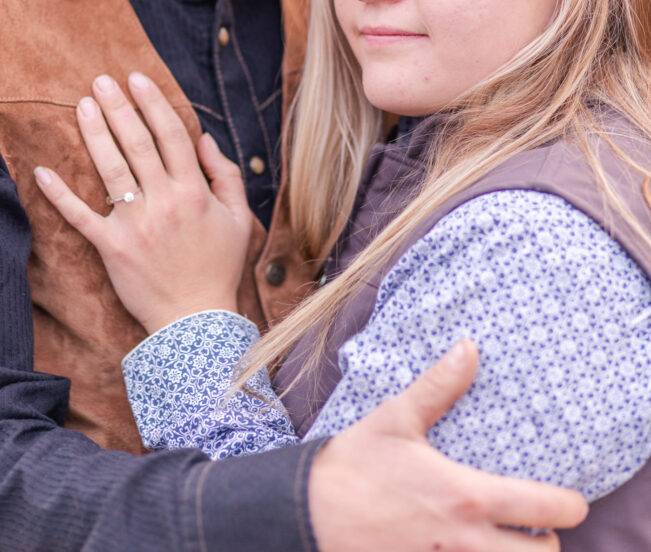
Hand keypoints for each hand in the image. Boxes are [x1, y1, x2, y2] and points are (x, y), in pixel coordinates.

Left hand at [34, 72, 252, 333]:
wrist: (196, 319)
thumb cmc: (219, 266)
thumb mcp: (239, 218)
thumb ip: (225, 174)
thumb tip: (204, 137)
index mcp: (194, 192)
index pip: (171, 135)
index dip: (153, 103)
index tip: (138, 80)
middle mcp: (165, 202)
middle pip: (138, 144)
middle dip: (119, 108)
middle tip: (102, 81)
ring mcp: (136, 224)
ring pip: (111, 170)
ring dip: (95, 134)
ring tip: (83, 105)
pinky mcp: (113, 247)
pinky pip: (82, 217)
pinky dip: (60, 195)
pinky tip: (43, 171)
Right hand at [309, 340, 587, 551]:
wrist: (307, 515)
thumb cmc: (353, 465)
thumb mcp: (397, 419)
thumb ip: (439, 386)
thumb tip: (469, 347)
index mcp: (467, 497)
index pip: (546, 509)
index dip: (569, 505)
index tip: (570, 500)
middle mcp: (466, 543)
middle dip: (547, 543)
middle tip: (535, 526)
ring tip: (505, 542)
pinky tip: (466, 551)